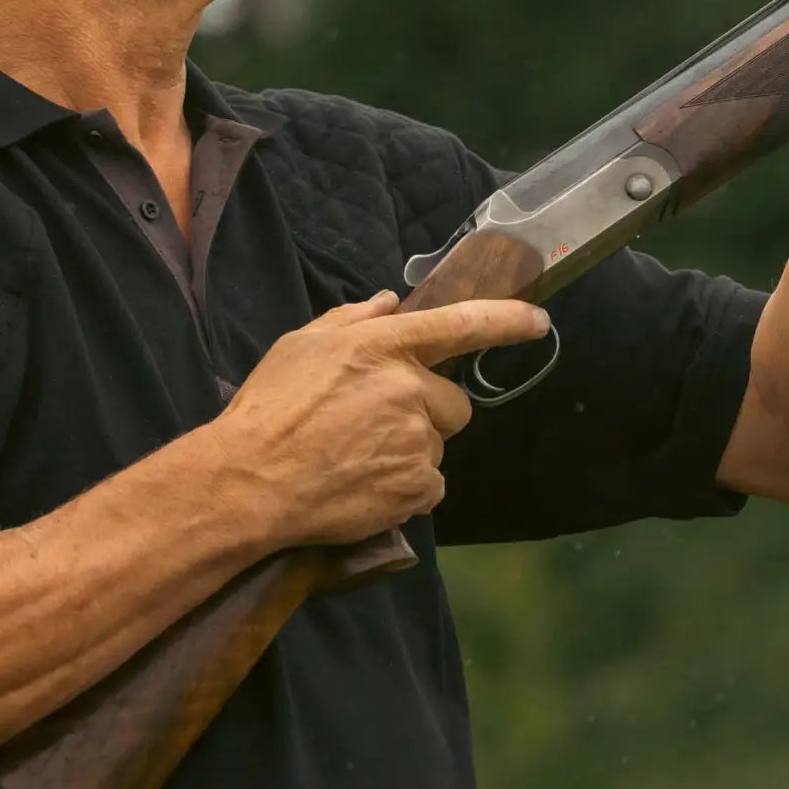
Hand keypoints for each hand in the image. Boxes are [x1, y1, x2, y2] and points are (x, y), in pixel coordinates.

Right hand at [213, 291, 550, 547]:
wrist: (251, 481)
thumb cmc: (270, 407)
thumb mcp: (301, 345)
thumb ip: (351, 319)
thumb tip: (389, 300)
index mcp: (384, 346)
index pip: (462, 324)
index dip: (507, 320)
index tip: (537, 321)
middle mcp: (410, 389)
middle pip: (452, 403)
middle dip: (428, 411)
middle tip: (377, 423)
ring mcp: (417, 441)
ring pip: (435, 445)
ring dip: (410, 450)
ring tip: (357, 457)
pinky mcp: (417, 488)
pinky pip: (428, 485)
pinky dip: (406, 487)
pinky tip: (365, 484)